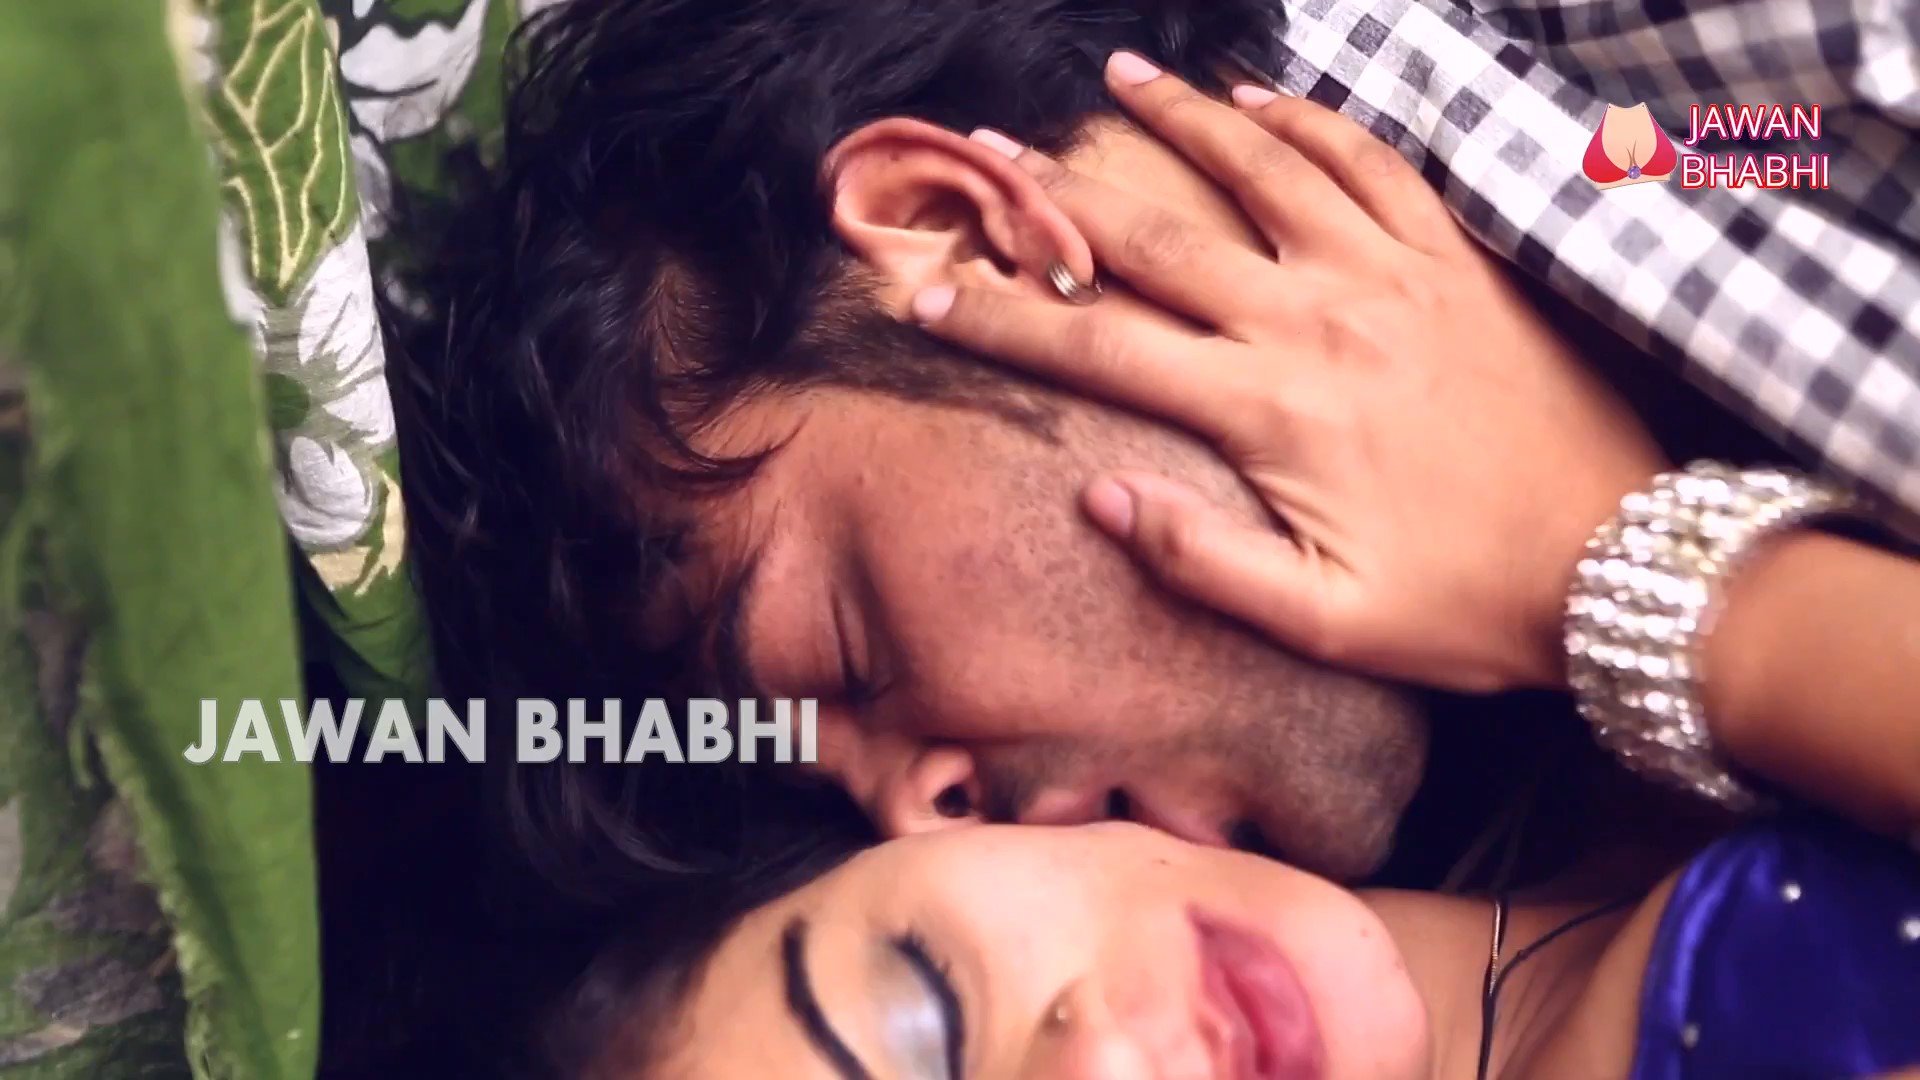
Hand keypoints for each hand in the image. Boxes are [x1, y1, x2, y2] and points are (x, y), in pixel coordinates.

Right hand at [910, 54, 1666, 692]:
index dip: (1002, 320)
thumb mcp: (1322, 621)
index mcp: (1268, 412)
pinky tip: (1260, 99)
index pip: (1101, 349)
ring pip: (1263, 171)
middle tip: (986, 154)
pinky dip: (1310, 122)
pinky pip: (1372, 164)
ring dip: (1180, 120)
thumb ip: (1201, 561)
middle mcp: (1316, 322)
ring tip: (1114, 80)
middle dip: (1057, 197)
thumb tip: (1097, 497)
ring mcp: (1389, 278)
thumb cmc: (1463, 606)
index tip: (926, 295)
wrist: (1615, 565)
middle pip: (1159, 239)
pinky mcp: (1454, 262)